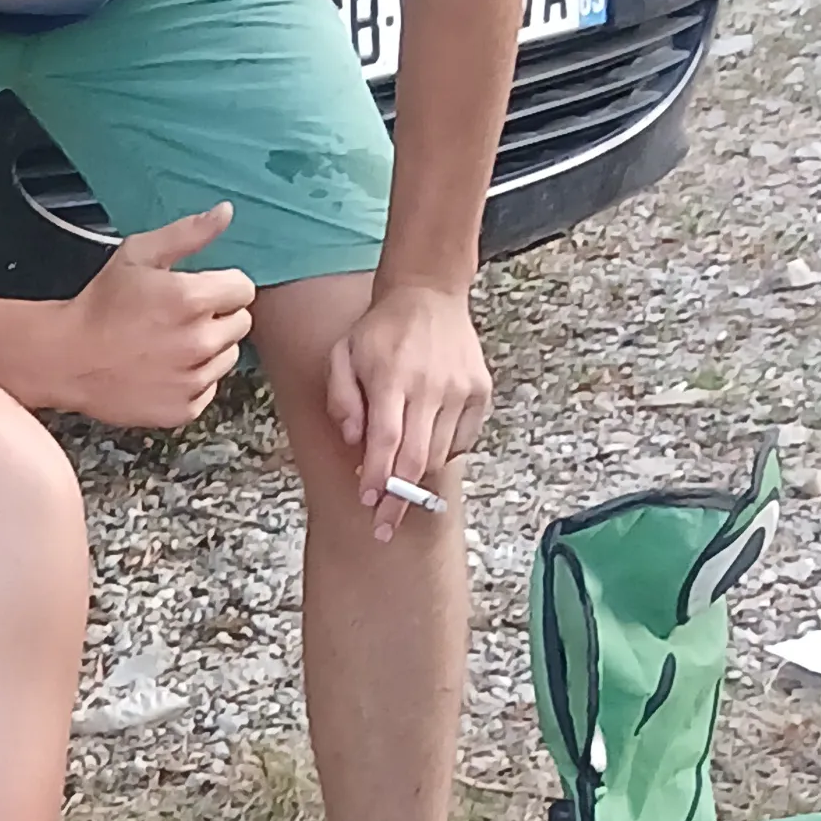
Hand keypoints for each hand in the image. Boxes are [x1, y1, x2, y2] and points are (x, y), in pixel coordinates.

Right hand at [46, 208, 254, 431]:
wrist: (67, 358)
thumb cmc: (99, 305)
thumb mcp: (138, 255)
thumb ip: (187, 233)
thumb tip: (226, 212)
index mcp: (192, 299)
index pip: (244, 289)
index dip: (222, 286)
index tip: (198, 290)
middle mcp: (199, 342)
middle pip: (240, 323)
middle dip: (217, 316)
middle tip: (179, 317)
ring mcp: (193, 379)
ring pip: (227, 357)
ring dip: (208, 348)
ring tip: (170, 343)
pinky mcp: (184, 408)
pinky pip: (209, 388)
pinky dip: (192, 379)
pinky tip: (164, 368)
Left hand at [325, 280, 491, 538]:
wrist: (429, 295)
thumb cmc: (381, 330)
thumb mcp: (343, 354)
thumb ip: (341, 398)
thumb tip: (354, 440)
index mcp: (392, 377)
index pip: (386, 440)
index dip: (378, 478)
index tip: (370, 504)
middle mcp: (430, 386)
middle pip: (416, 457)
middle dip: (400, 498)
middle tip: (385, 526)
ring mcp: (460, 390)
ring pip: (439, 454)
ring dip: (418, 476)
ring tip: (400, 483)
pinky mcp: (479, 393)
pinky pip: (461, 441)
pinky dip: (443, 453)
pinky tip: (425, 445)